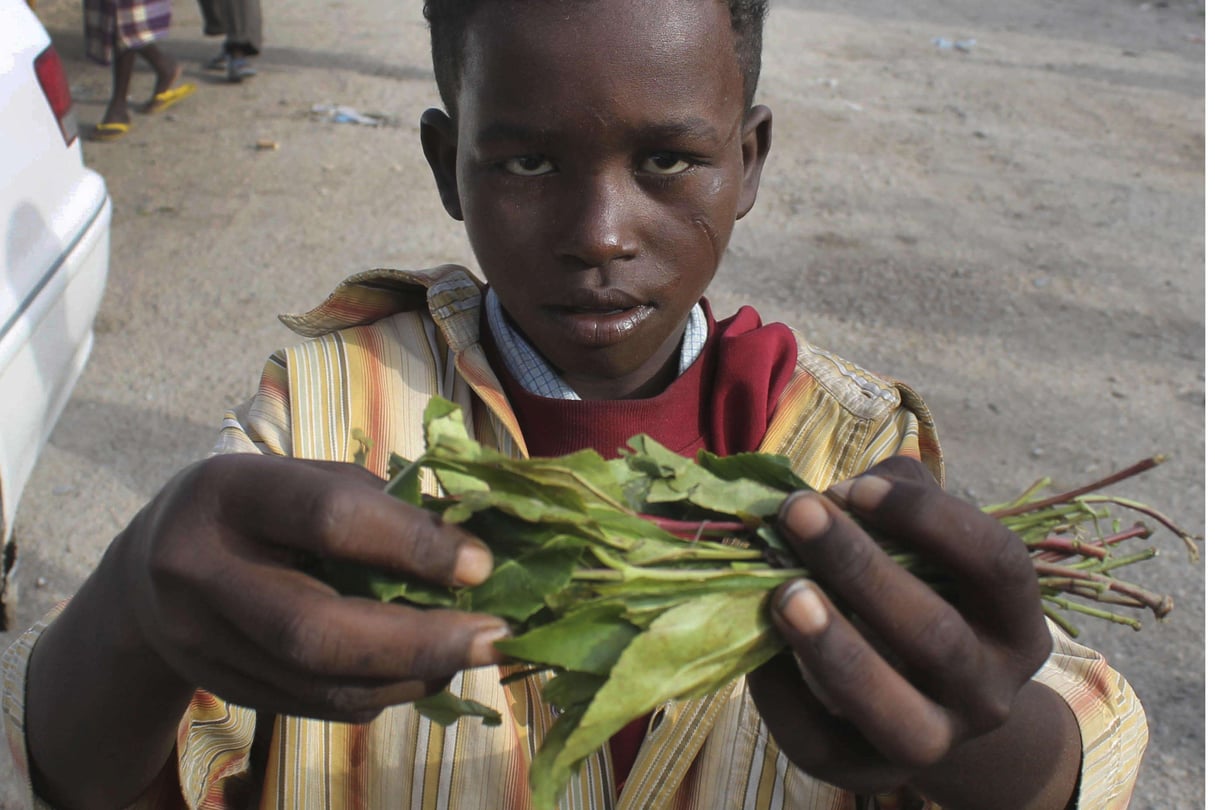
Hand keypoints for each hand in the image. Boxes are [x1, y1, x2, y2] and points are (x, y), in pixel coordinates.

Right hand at [111, 452, 508, 722]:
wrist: (149, 572)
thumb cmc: (257, 507)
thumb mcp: (302, 476)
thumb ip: (379, 502)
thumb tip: (473, 539)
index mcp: (231, 495)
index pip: (328, 519)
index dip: (411, 544)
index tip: (481, 564)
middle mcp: (204, 573)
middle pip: (316, 630)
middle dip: (419, 640)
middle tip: (495, 638)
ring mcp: (204, 643)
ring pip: (319, 683)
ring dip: (413, 675)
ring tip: (473, 654)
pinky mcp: (225, 689)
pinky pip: (317, 706)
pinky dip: (385, 693)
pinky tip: (427, 670)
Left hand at [747, 457, 1077, 806]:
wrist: (930, 705)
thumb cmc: (922, 598)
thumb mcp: (929, 550)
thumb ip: (895, 504)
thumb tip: (834, 493)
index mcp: (1014, 622)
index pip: (995, 563)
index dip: (927, 520)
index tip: (854, 488)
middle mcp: (990, 690)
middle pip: (935, 634)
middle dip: (860, 568)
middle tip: (796, 514)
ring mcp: (937, 740)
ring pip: (895, 712)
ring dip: (834, 646)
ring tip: (782, 592)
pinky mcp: (869, 772)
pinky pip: (824, 741)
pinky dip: (783, 693)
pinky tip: (754, 645)